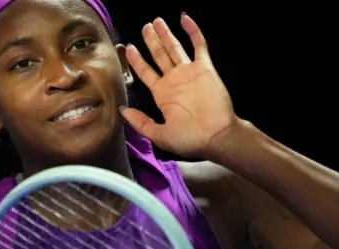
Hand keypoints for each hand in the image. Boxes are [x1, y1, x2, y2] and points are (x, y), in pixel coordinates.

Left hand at [121, 13, 238, 158]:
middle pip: (159, 56)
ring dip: (166, 34)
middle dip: (151, 41)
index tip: (129, 48)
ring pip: (175, 47)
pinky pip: (199, 46)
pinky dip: (193, 31)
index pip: (146, 72)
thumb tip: (122, 110)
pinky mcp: (205, 68)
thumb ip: (140, 122)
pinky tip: (184, 19)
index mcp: (163, 95)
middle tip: (145, 28)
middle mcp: (174, 81)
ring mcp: (189, 73)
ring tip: (156, 21)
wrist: (216, 136)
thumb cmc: (191, 140)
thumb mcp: (159, 134)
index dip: (137, 60)